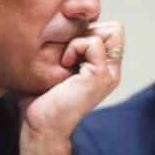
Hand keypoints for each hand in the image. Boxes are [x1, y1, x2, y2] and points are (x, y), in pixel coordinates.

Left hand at [18, 21, 123, 154]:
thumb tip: (57, 25)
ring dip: (82, 37)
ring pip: (112, 30)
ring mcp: (109, 74)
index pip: (110, 31)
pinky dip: (76, 46)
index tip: (67, 45)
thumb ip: (63, 47)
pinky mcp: (101, 76)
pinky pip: (94, 42)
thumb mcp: (53, 67)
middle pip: (116, 29)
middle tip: (68, 49)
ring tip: (65, 58)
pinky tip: (64, 63)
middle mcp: (111, 71)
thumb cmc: (39, 101)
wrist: (41, 128)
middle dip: (89, 29)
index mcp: (102, 69)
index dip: (89, 29)